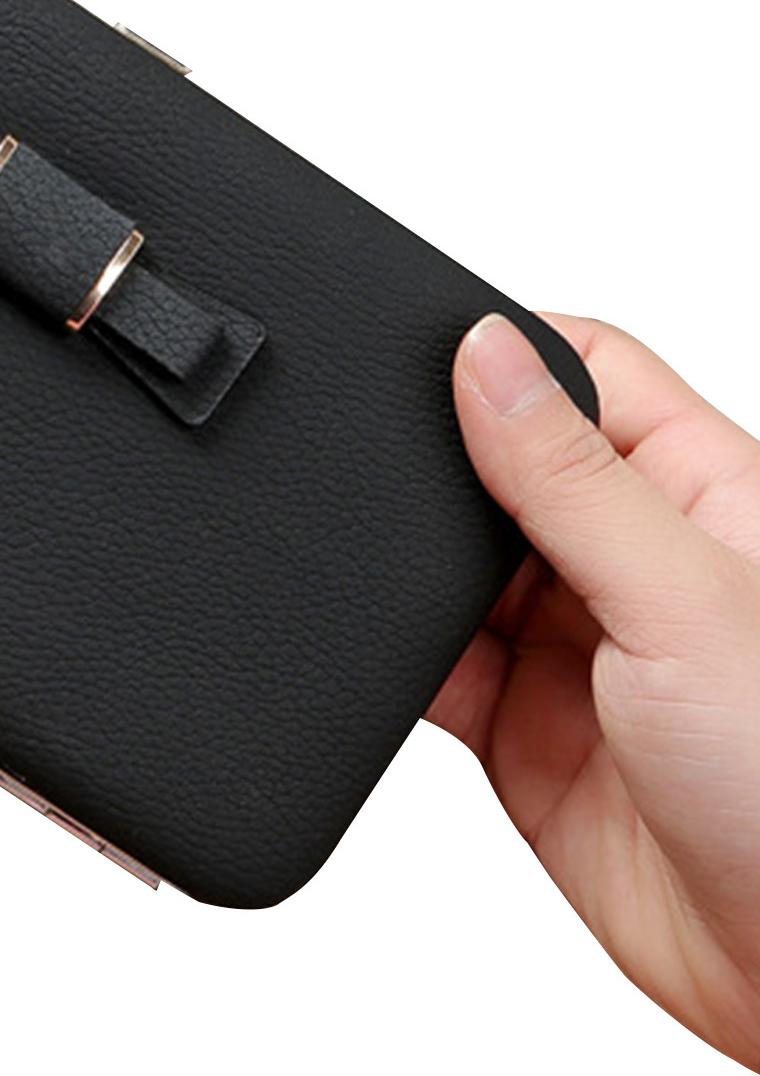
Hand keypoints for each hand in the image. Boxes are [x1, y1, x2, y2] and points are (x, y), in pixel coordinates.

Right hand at [430, 311, 759, 1069]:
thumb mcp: (683, 599)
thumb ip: (575, 479)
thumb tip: (482, 356)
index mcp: (699, 494)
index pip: (584, 369)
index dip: (498, 352)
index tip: (416, 355)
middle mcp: (629, 560)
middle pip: (501, 463)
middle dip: (434, 464)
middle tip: (380, 476)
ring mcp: (570, 642)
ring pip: (452, 565)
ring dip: (407, 567)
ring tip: (375, 572)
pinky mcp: (517, 723)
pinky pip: (430, 663)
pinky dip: (390, 657)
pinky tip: (375, 651)